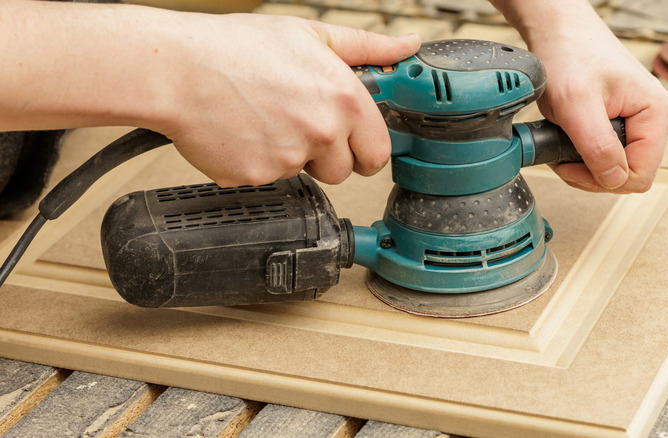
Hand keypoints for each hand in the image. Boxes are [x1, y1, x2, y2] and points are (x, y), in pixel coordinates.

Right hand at [151, 14, 420, 186]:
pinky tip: (243, 133)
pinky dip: (258, 163)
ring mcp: (289, 159)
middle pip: (344, 170)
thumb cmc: (237, 48)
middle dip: (327, 156)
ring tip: (265, 120)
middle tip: (298, 124)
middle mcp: (322, 132)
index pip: (378, 152)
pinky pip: (268, 181)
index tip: (353, 142)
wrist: (176, 70)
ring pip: (304, 175)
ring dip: (291, 157)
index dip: (364, 148)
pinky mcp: (258, 177)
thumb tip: (407, 46)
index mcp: (343, 99)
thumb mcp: (311, 34)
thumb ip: (368, 46)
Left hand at [532, 27, 667, 192]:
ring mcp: (639, 123)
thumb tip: (614, 180)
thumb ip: (597, 146)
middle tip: (562, 157)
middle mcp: (655, 120)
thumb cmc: (570, 55)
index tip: (570, 164)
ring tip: (562, 143)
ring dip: (585, 166)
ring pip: (616, 169)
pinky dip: (583, 156)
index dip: (603, 179)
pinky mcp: (622, 124)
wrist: (560, 33)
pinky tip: (568, 140)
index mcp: (657, 114)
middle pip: (628, 176)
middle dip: (591, 174)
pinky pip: (607, 156)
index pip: (640, 176)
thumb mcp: (576, 104)